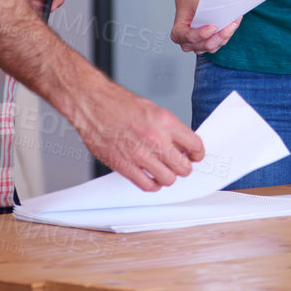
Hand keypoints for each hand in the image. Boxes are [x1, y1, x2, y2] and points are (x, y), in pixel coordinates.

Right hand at [70, 78, 204, 190]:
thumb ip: (168, 128)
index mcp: (165, 122)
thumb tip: (181, 145)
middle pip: (183, 167)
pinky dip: (152, 185)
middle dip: (184, 167)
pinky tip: (150, 177)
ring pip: (167, 180)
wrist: (93, 105)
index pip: (194, 145)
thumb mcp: (153, 110)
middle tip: (179, 164)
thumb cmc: (119, 104)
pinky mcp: (124, 166)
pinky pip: (146, 185)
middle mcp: (155, 140)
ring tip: (163, 171)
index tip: (195, 156)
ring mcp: (140, 155)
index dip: (197, 153)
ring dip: (168, 177)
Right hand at [169, 0, 240, 54]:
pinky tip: (234, 23)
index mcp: (179, 32)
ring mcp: (198, 45)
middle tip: (230, 25)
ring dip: (225, 36)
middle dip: (219, 36)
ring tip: (234, 23)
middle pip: (205, 45)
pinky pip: (219, 43)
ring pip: (214, 46)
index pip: (189, 37)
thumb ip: (205, 8)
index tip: (213, 26)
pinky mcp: (209, 43)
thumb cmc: (191, 0)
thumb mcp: (195, 1)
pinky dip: (227, 34)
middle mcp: (187, 42)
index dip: (202, 34)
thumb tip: (222, 8)